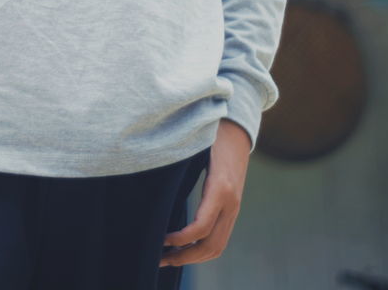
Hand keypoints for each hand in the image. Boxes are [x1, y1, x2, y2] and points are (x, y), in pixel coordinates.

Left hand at [158, 118, 249, 268]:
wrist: (238, 128)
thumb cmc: (210, 133)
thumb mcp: (194, 144)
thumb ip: (178, 161)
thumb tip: (149, 170)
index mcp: (219, 188)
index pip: (200, 227)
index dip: (179, 239)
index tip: (161, 240)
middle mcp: (231, 202)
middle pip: (211, 245)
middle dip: (185, 257)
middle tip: (160, 259)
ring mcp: (234, 207)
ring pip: (218, 246)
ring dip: (195, 257)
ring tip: (170, 259)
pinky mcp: (233, 208)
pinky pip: (222, 237)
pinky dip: (204, 249)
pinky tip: (186, 248)